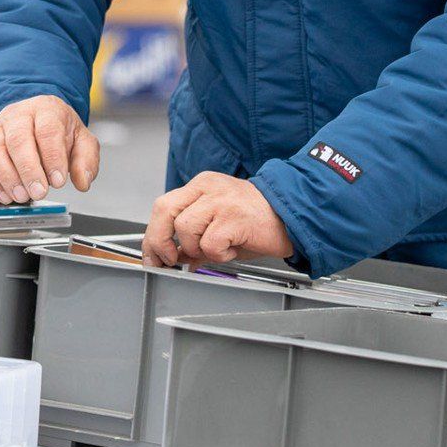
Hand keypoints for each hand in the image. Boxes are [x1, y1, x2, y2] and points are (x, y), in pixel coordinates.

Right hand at [0, 96, 99, 202]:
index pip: (48, 130)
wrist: (34, 119)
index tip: (58, 180)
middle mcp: (18, 115)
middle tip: (39, 192)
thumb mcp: (81, 140)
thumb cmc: (57, 130)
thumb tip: (82, 181)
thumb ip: (86, 160)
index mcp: (45, 110)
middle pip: (18, 139)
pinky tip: (5, 196)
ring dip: (7, 177)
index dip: (52, 157)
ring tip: (22, 197)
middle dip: (28, 170)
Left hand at [143, 172, 292, 266]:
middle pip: (165, 210)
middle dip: (161, 241)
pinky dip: (219, 254)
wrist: (293, 215)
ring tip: (218, 249)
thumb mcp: (219, 224)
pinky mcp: (234, 216)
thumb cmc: (256, 222)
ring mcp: (220, 200)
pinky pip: (210, 243)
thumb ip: (194, 236)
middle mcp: (207, 187)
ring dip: (196, 248)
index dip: (153, 235)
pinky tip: (233, 248)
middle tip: (171, 261)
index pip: (163, 206)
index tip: (154, 258)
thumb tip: (173, 258)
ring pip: (185, 228)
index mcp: (200, 186)